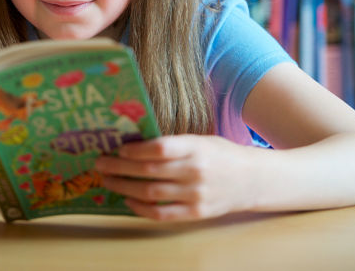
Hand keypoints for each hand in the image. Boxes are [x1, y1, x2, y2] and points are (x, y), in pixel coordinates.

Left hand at [95, 134, 256, 220]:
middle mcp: (195, 172)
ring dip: (124, 187)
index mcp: (196, 148)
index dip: (136, 150)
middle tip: (100, 163)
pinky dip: (141, 208)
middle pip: (149, 171)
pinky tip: (127, 199)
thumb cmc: (220, 154)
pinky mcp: (196, 213)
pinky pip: (162, 213)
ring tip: (108, 180)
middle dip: (119, 167)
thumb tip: (133, 144)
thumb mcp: (200, 140)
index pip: (160, 148)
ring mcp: (195, 195)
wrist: (253, 179)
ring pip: (151, 193)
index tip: (119, 148)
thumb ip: (173, 144)